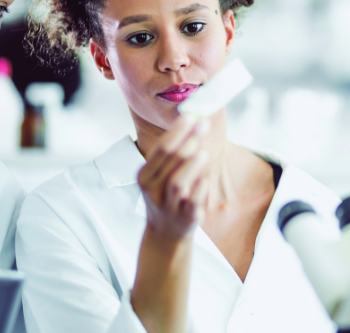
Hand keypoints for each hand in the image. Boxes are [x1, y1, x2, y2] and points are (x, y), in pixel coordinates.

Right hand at [137, 114, 209, 239]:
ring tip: (204, 152)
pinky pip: (191, 203)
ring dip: (191, 165)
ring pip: (177, 182)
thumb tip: (195, 120)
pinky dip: (197, 190)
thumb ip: (174, 152)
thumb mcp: (162, 175)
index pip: (161, 149)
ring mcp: (168, 206)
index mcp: (145, 176)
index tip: (192, 115)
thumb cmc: (167, 195)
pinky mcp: (184, 219)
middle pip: (169, 161)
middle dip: (187, 140)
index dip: (177, 131)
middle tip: (204, 124)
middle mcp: (152, 190)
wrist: (165, 233)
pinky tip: (204, 180)